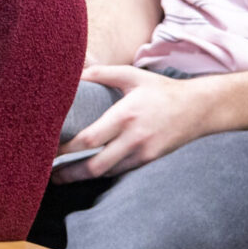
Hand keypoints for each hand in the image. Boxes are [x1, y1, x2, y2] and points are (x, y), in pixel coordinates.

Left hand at [51, 66, 219, 182]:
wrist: (198, 109)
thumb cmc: (161, 90)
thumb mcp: (133, 76)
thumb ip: (103, 73)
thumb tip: (76, 72)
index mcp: (125, 115)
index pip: (90, 139)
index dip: (66, 149)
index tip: (49, 148)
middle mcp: (133, 138)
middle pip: (95, 165)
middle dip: (69, 172)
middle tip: (49, 173)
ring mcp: (142, 153)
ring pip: (106, 173)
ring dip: (82, 176)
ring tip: (61, 176)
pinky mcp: (148, 160)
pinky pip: (119, 171)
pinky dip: (101, 172)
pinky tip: (86, 171)